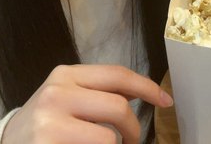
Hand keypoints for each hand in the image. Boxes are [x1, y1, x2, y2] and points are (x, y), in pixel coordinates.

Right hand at [1, 64, 173, 143]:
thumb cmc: (45, 121)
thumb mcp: (67, 95)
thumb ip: (98, 91)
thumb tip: (142, 92)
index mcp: (66, 74)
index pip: (117, 75)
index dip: (147, 88)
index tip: (165, 100)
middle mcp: (57, 93)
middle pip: (119, 107)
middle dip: (133, 128)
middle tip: (132, 141)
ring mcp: (50, 122)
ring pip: (110, 137)